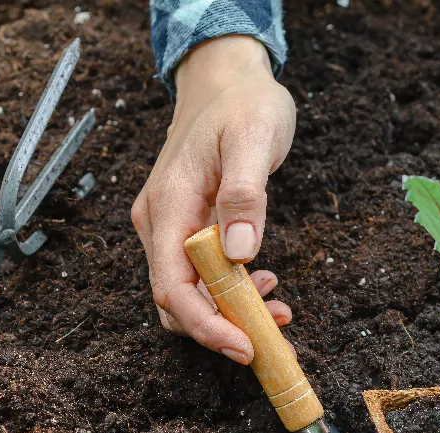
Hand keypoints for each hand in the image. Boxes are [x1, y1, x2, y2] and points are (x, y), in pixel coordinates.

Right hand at [131, 36, 296, 363]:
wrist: (226, 78)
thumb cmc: (243, 102)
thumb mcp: (253, 139)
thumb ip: (245, 195)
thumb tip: (240, 251)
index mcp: (169, 206)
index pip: (173, 287)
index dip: (206, 326)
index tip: (245, 347)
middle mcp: (159, 222)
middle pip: (178, 301)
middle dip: (224, 329)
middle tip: (275, 339)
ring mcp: (169, 225)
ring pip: (190, 293)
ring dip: (231, 314)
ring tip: (279, 312)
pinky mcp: (185, 226)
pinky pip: (200, 275)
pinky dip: (231, 293)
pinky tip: (265, 285)